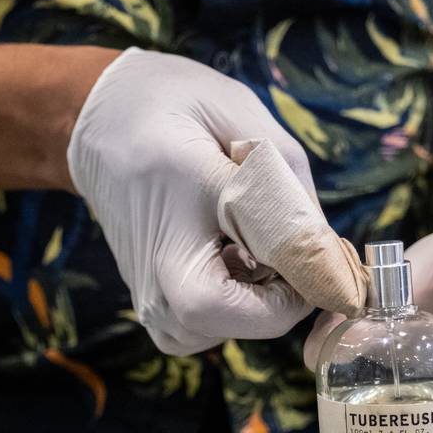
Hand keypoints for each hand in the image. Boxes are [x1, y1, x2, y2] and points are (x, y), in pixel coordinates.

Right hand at [67, 48, 365, 355]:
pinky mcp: (164, 312)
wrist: (99, 119)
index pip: (273, 313)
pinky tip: (225, 234)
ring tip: (238, 215)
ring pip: (249, 318)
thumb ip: (292, 205)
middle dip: (286, 270)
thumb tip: (333, 263)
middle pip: (263, 320)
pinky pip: (227, 313)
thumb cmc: (168, 113)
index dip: (312, 279)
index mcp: (176, 269)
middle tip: (276, 208)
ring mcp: (159, 315)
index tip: (319, 230)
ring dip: (264, 274)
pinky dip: (243, 279)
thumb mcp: (243, 137)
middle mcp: (162, 309)